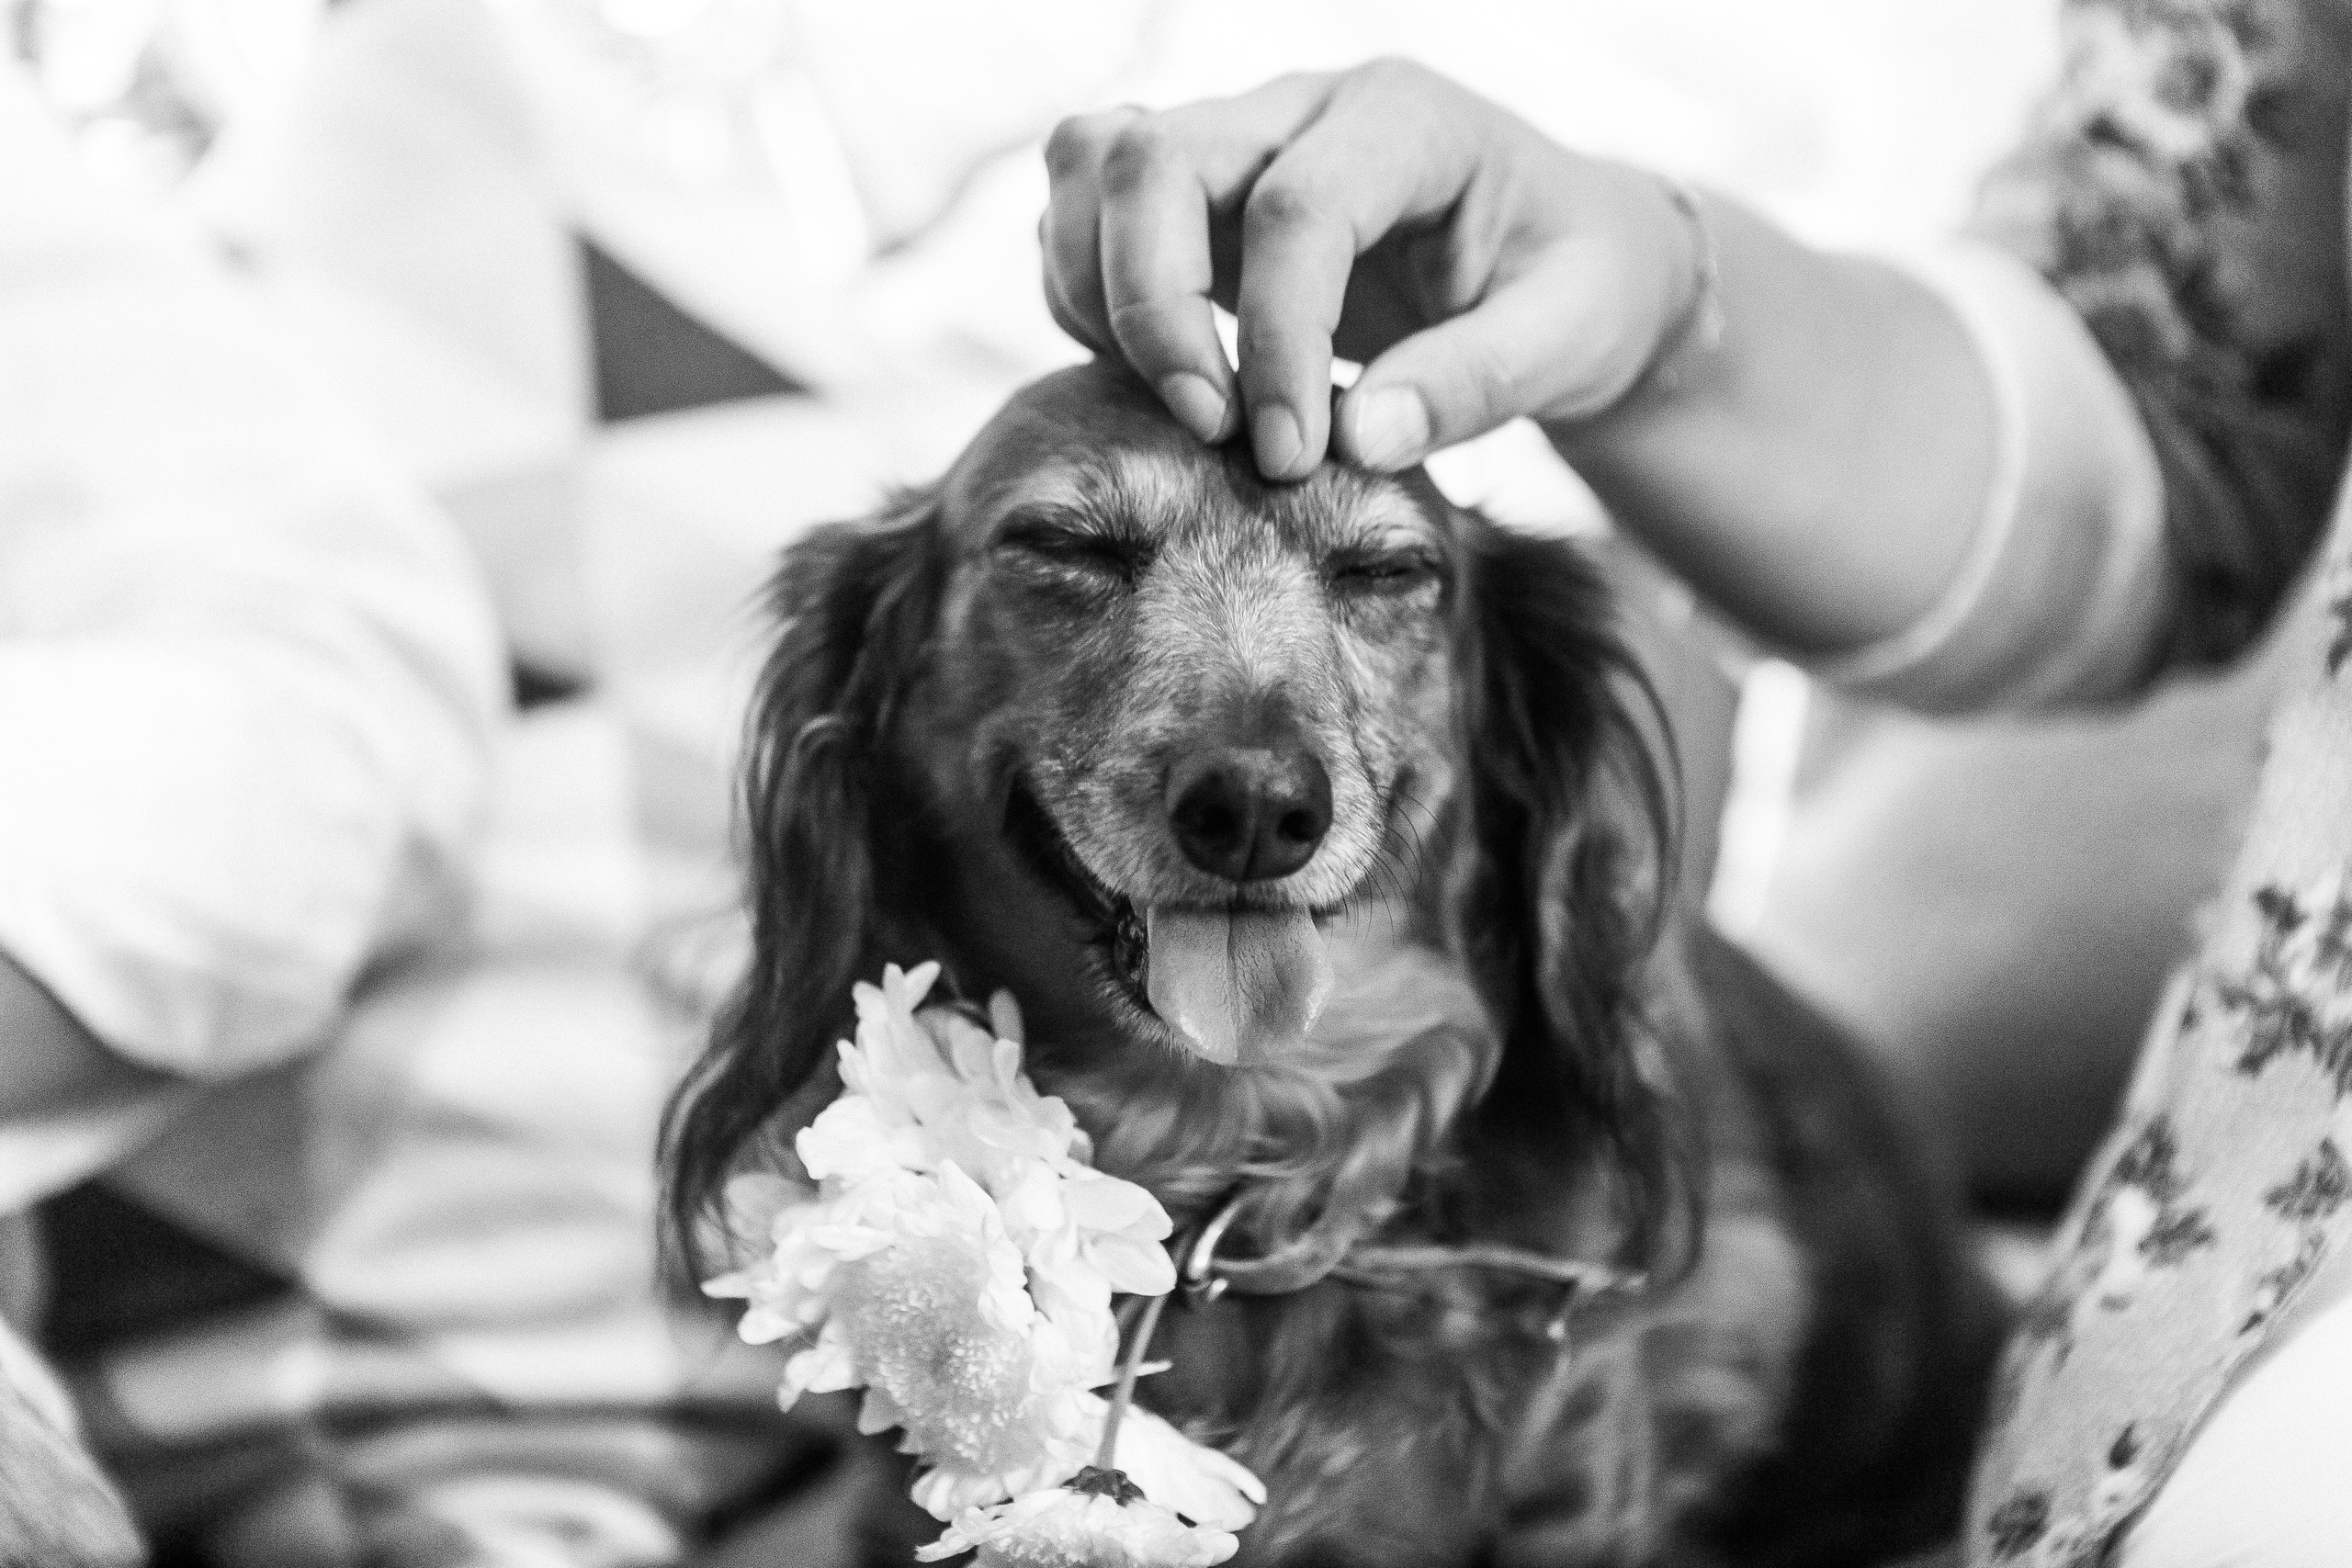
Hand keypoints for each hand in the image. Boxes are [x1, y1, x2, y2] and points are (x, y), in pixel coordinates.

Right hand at [1042, 59, 1709, 480]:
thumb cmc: (1576, 289)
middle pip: (1155, 158)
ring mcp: (1236, 142)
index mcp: (1406, 121)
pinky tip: (1160, 381)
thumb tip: (1361, 440)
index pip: (1297, 209)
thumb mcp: (1568, 338)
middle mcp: (1301, 109)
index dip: (1276, 342)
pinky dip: (1088, 300)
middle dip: (1153, 308)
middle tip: (1210, 431)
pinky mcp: (1194, 199)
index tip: (1293, 456)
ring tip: (1176, 403)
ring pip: (1094, 163)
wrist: (1564, 263)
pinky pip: (1085, 215)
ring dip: (1099, 291)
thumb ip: (1473, 384)